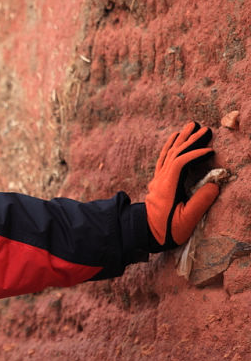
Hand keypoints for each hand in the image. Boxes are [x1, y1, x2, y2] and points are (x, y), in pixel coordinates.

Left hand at [145, 122, 218, 249]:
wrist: (146, 235)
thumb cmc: (167, 230)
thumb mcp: (187, 220)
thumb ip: (200, 202)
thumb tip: (214, 184)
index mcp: (166, 187)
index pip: (179, 163)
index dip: (194, 154)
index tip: (210, 150)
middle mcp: (160, 180)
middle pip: (173, 154)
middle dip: (189, 140)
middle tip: (204, 128)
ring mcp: (157, 180)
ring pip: (167, 154)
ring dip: (179, 140)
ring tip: (189, 126)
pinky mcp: (158, 182)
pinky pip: (163, 160)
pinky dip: (169, 147)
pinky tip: (174, 139)